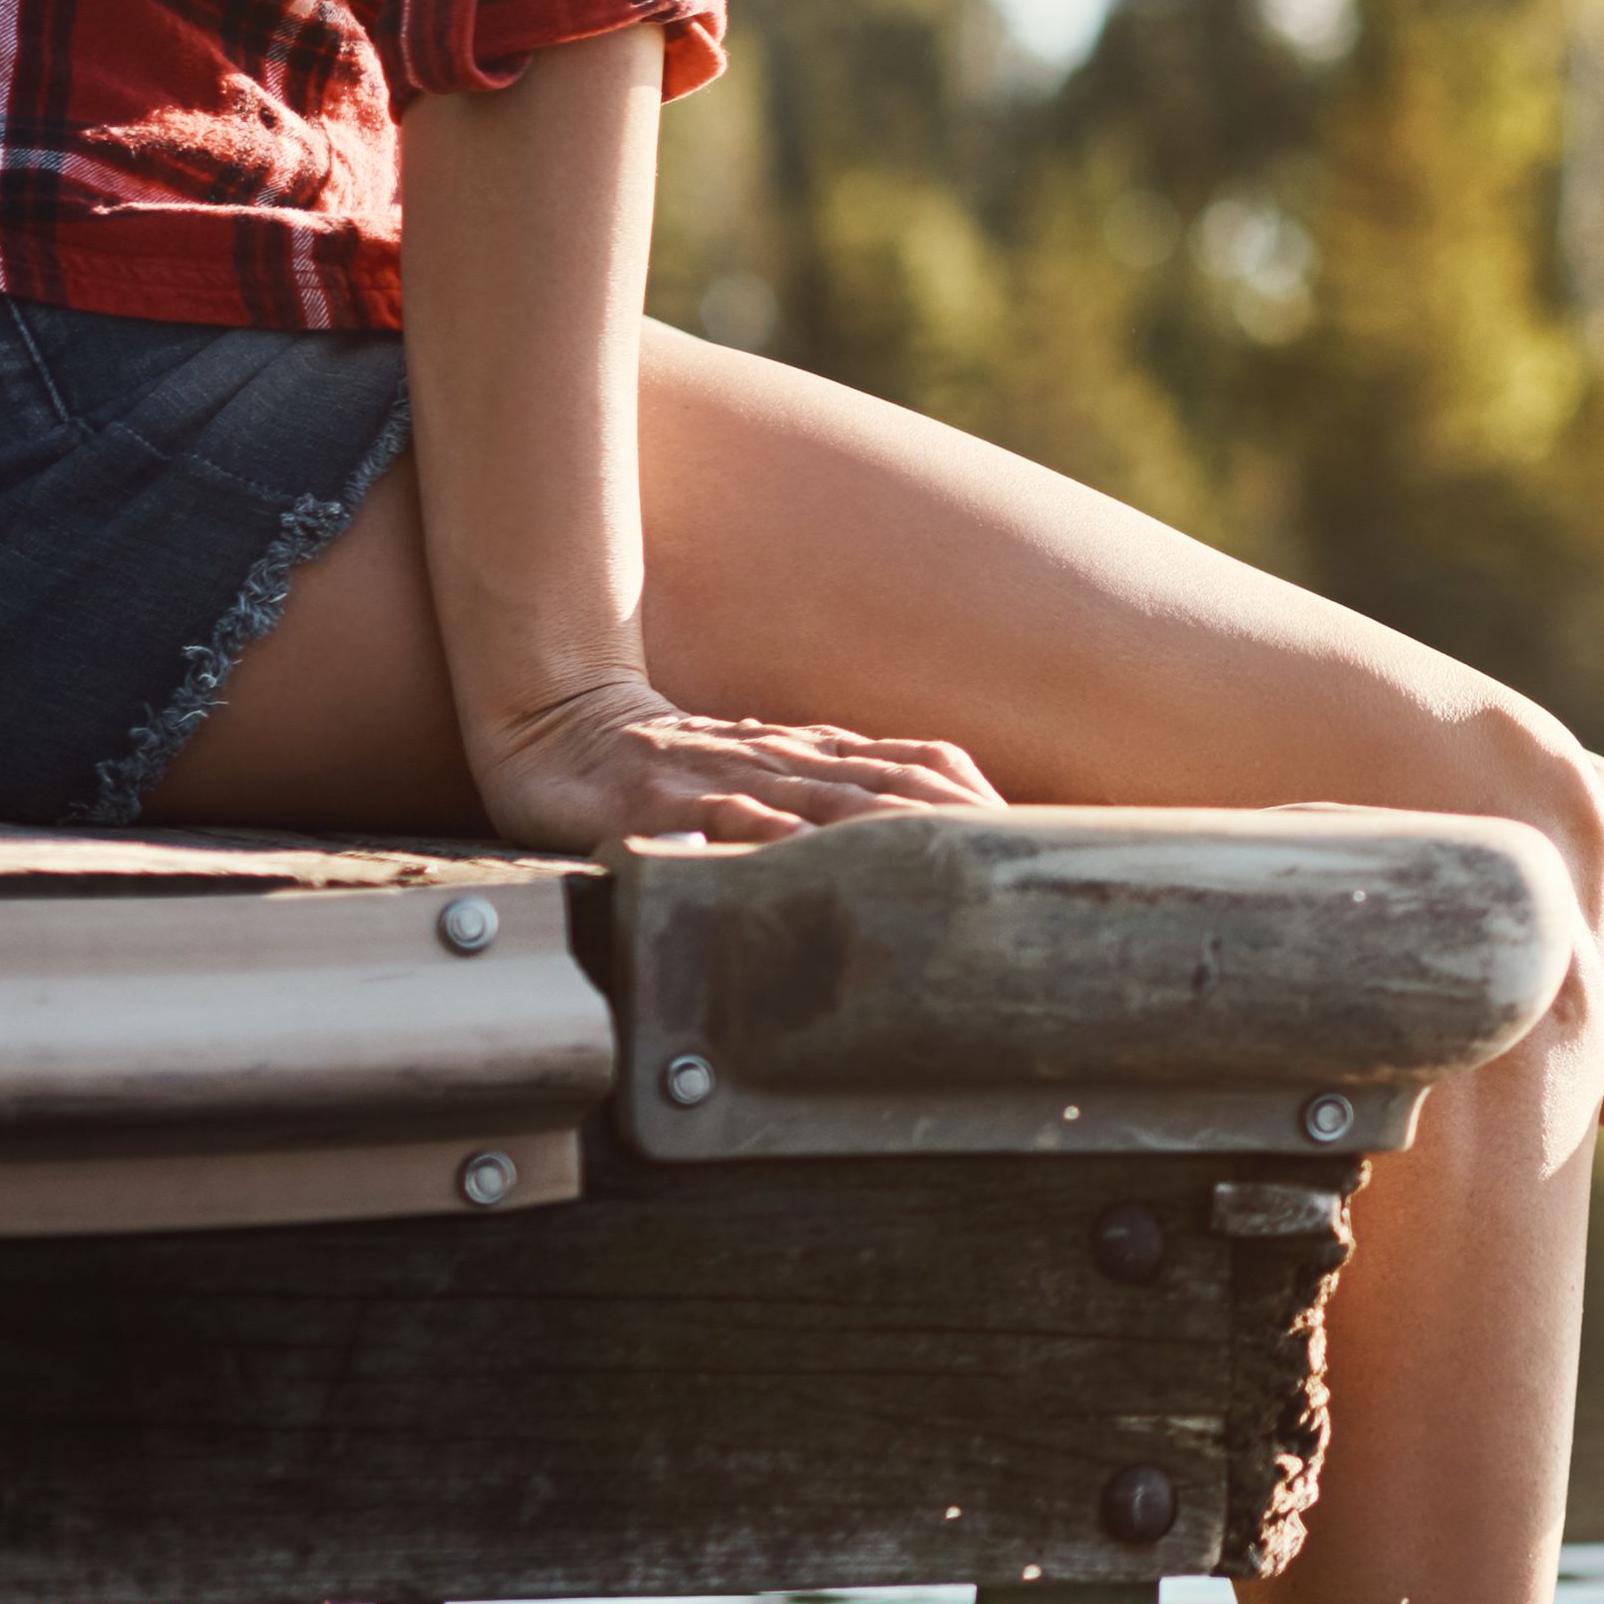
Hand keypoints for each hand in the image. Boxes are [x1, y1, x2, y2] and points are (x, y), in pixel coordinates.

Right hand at [464, 672, 1003, 847]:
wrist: (559, 720)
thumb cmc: (675, 763)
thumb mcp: (772, 770)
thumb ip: (840, 796)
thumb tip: (927, 831)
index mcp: (822, 753)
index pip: (929, 769)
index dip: (986, 804)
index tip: (1044, 845)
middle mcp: (791, 760)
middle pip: (903, 792)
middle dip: (968, 834)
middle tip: (1025, 879)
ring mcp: (733, 781)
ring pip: (835, 809)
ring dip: (900, 843)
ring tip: (957, 883)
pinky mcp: (668, 806)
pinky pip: (733, 829)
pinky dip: (779, 851)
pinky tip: (814, 880)